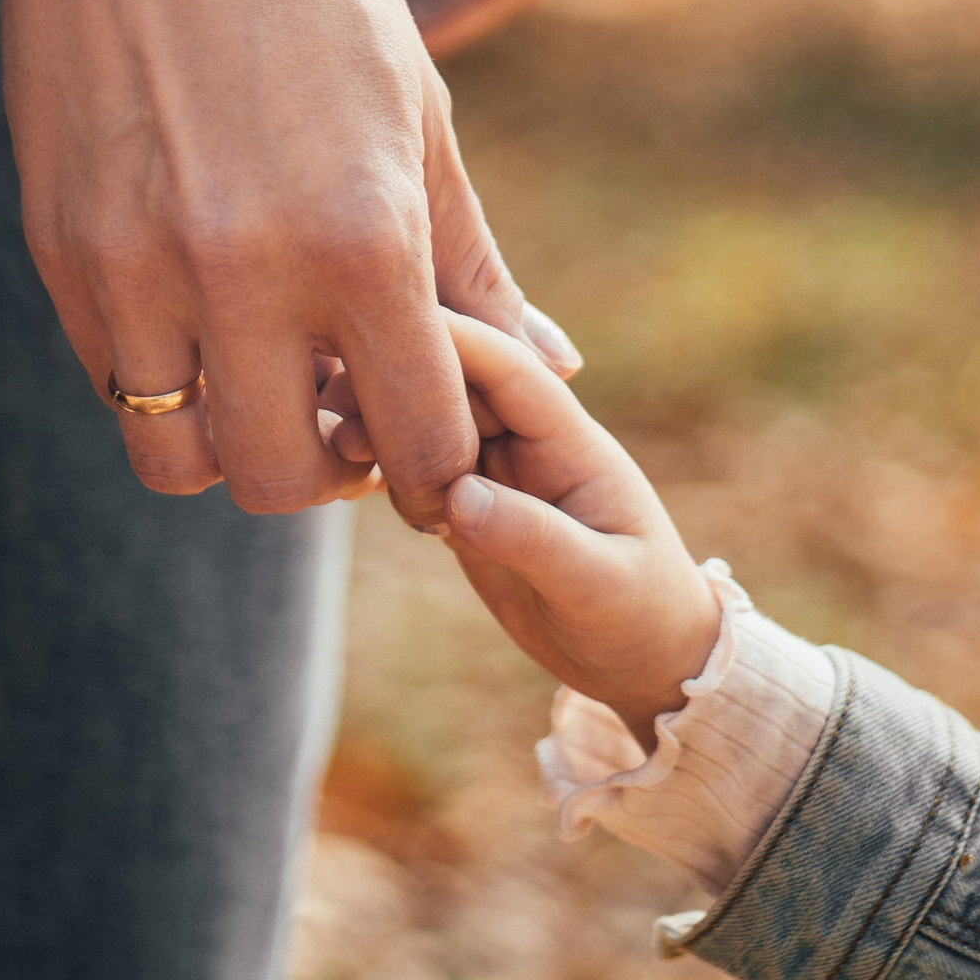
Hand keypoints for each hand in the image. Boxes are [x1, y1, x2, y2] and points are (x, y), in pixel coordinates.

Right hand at [0, 0, 578, 520]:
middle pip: (285, 482)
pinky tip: (194, 303)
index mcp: (363, 235)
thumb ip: (470, 256)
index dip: (433, 465)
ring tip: (259, 367)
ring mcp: (137, 268)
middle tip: (340, 410)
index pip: (418, 443)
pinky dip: (159, 373)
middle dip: (325, 467)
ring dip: (229, 436)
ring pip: (178, 458)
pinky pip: (111, 378)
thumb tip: (553, 365)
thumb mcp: (418, 106)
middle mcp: (246, 270)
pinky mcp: (59, 247)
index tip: (426, 437)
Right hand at [332, 313, 721, 742]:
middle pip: (455, 382)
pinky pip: (415, 468)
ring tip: (336, 445)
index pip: (509, 368)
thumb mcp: (597, 584)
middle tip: (334, 402)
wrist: (645, 661)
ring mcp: (495, 473)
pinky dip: (382, 464)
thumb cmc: (640, 616)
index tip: (389, 318)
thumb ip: (532, 537)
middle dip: (398, 378)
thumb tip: (456, 495)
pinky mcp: (466, 508)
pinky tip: (346, 475)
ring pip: (427, 420)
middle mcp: (528, 445)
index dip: (453, 338)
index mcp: (570, 443)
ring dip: (381, 421)